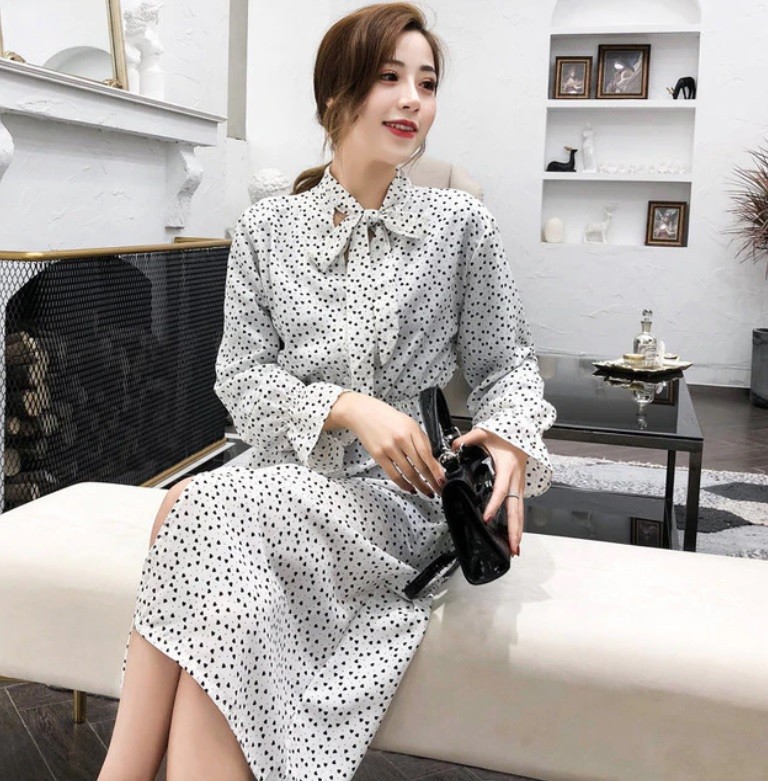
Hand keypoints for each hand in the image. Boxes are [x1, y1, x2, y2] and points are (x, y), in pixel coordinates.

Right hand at [334, 393, 444, 496]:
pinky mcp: (379, 455)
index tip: (442, 479)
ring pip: (409, 473)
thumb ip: (420, 438)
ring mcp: (389, 448)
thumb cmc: (386, 417)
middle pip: (420, 465)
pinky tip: (410, 488)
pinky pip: (394, 475)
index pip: (428, 453)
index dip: (436, 469)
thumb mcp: (408, 422)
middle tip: (438, 489)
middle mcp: (401, 438)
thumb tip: (433, 457)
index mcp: (412, 429)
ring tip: (426, 491)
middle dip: (431, 480)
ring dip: (419, 485)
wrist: (362, 413)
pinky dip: (404, 484)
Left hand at [451, 428, 525, 556]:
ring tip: (515, 549)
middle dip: (515, 529)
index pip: (500, 491)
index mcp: (507, 468)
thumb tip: (452, 446)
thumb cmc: (504, 435)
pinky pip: (519, 508)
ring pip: (520, 511)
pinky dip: (518, 523)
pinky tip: (514, 536)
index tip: (486, 518)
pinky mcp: (519, 488)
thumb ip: (467, 439)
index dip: (494, 505)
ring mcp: (519, 485)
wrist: (523, 431)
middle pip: (516, 508)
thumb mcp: (484, 433)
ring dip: (518, 530)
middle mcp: (515, 480)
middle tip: (512, 547)